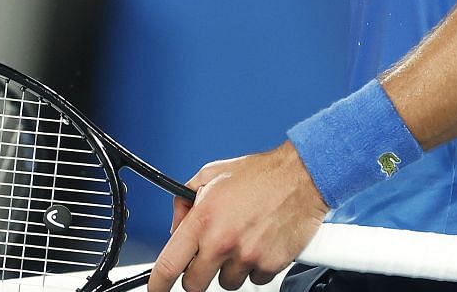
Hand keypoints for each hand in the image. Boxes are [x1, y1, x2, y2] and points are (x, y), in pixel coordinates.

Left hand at [150, 143, 327, 291]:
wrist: (301, 178)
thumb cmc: (260, 175)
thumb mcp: (211, 175)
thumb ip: (185, 201)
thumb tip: (176, 226)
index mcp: (204, 220)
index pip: (169, 264)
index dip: (157, 284)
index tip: (155, 289)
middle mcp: (223, 242)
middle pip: (194, 284)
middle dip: (197, 273)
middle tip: (208, 254)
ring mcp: (247, 257)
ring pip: (226, 283)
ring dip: (229, 269)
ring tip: (241, 240)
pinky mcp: (270, 266)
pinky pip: (254, 280)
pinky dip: (254, 267)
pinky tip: (259, 243)